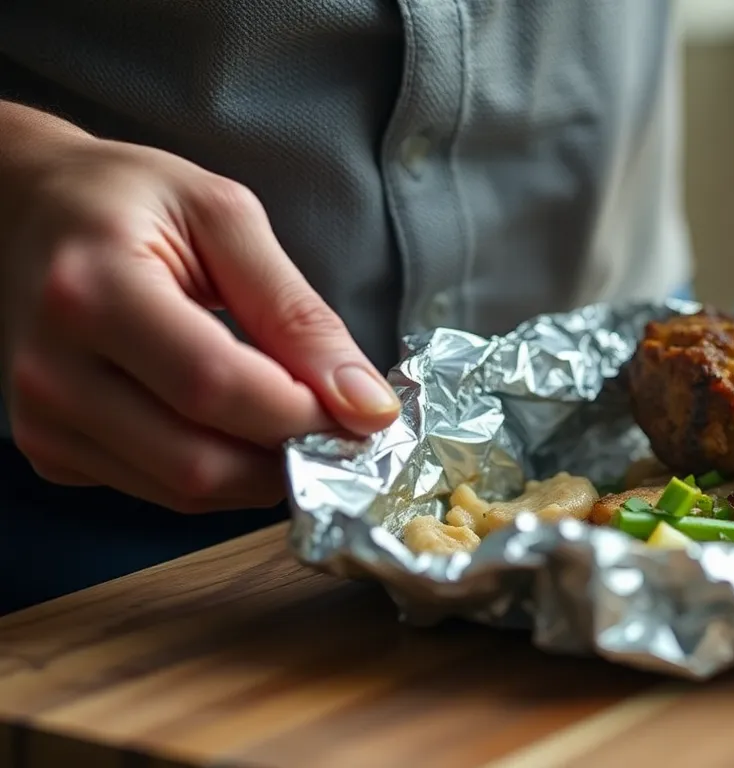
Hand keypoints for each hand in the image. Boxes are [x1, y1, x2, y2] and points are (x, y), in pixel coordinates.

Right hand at [0, 136, 399, 512]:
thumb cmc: (126, 200)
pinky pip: (158, 490)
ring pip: (183, 492)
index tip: (363, 410)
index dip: (304, 412)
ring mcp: (42, 419)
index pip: (217, 387)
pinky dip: (217, 470)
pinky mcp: (50, 449)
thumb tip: (364, 402)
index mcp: (93, 291)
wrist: (23, 207)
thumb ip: (297, 312)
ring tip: (292, 419)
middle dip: (291, 456)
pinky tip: (234, 423)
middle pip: (199, 462)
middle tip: (339, 426)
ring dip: (259, 471)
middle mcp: (52, 369)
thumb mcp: (225, 220)